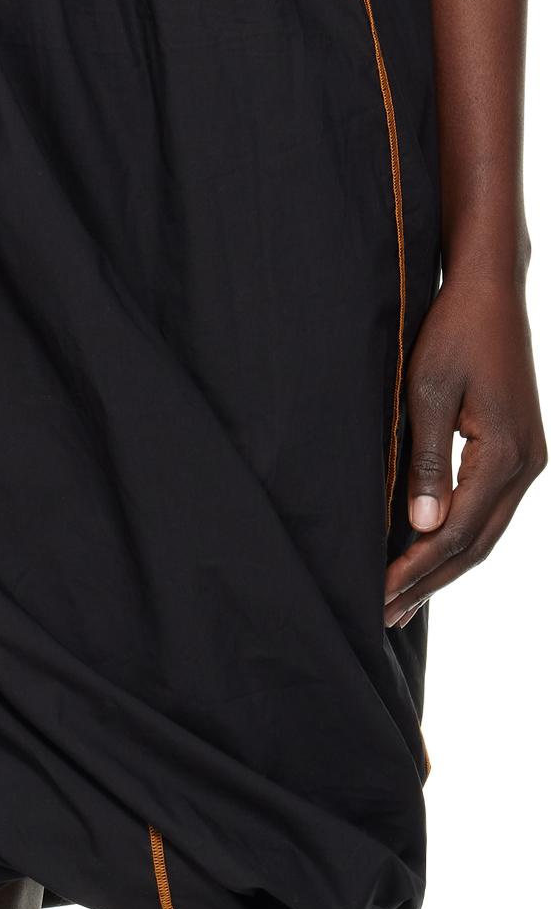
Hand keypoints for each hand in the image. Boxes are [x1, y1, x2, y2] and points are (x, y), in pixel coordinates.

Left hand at [385, 266, 545, 629]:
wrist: (491, 291)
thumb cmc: (453, 333)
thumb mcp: (428, 393)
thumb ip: (426, 462)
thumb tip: (425, 526)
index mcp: (505, 454)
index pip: (457, 532)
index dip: (417, 569)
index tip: (378, 594)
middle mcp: (526, 465)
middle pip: (476, 545)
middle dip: (429, 583)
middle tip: (384, 616)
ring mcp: (529, 462)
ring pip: (486, 535)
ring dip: (444, 570)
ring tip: (403, 602)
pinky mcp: (521, 454)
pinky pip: (490, 513)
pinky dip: (460, 542)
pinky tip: (432, 557)